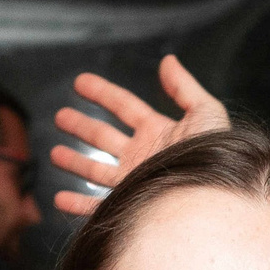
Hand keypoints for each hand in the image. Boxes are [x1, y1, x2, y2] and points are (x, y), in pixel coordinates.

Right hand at [48, 54, 228, 216]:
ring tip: (54, 154)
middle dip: (82, 125)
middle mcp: (143, 156)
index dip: (102, 93)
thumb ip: (185, 87)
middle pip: (104, 136)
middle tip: (60, 116)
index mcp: (159, 132)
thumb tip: (169, 61)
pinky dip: (76, 203)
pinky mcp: (128, 208)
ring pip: (96, 170)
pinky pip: (96, 207)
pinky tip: (61, 198)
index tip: (80, 82)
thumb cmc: (215, 158)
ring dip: (75, 161)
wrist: (211, 199)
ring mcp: (134, 182)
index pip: (124, 106)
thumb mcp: (206, 114)